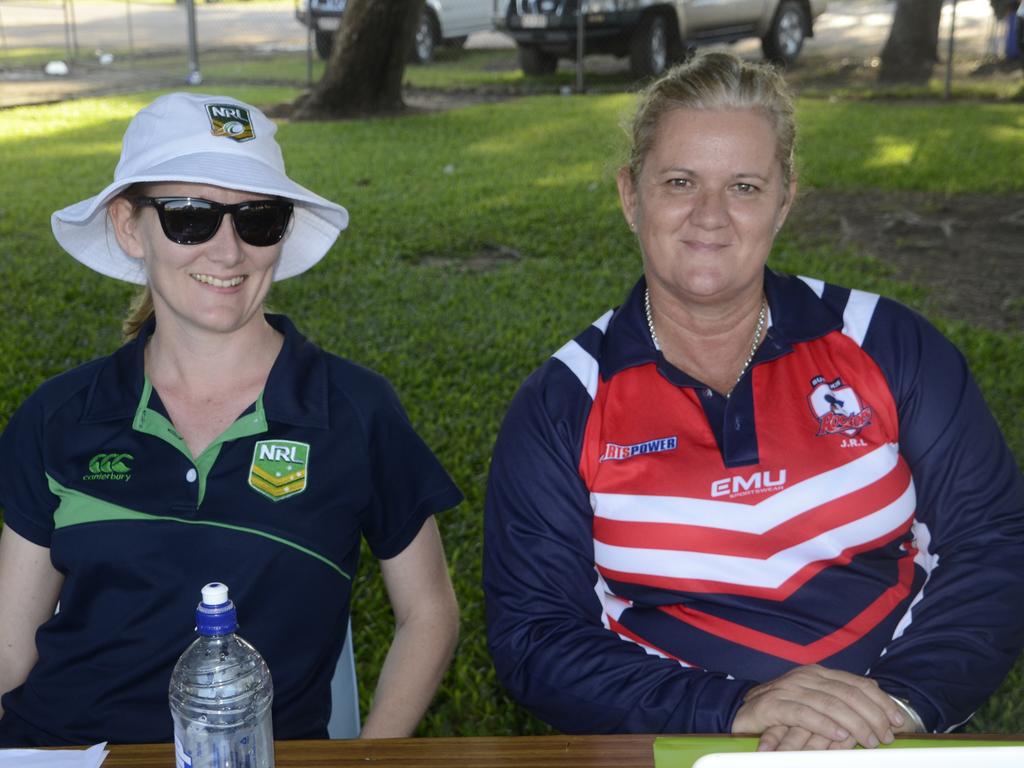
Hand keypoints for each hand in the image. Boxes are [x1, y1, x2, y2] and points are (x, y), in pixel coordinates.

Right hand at [731, 665, 903, 750]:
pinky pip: (803, 713)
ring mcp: (788, 689)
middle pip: (847, 693)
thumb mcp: (814, 704)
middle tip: (886, 736)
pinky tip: (839, 734)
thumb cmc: (782, 712)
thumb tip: (877, 705)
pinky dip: (823, 724)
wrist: (739, 712)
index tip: (899, 721)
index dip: (881, 701)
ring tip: (869, 740)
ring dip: (854, 723)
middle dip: (872, 715)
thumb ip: (839, 702)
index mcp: (818, 674)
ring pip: (829, 703)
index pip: (857, 684)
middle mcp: (804, 677)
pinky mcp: (772, 706)